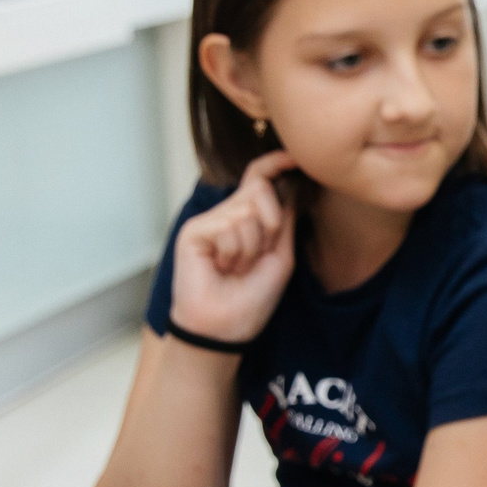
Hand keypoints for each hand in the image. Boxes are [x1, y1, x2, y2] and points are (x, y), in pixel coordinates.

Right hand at [169, 150, 298, 343]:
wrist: (226, 327)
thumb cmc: (252, 297)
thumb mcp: (280, 256)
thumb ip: (283, 222)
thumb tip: (289, 187)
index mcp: (248, 219)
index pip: (259, 180)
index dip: (274, 165)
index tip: (293, 159)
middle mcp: (227, 215)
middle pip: (260, 190)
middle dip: (270, 227)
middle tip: (256, 258)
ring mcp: (209, 221)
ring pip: (247, 211)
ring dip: (251, 248)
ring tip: (235, 269)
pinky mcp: (194, 230)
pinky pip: (228, 225)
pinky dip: (234, 252)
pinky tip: (221, 268)